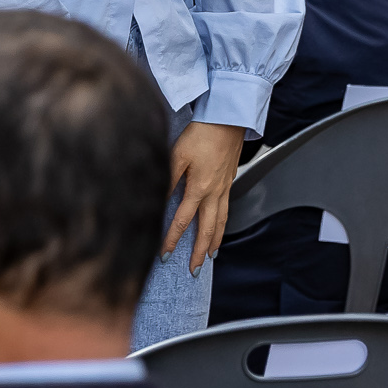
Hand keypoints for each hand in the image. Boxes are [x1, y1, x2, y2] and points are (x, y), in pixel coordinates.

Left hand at [164, 121, 245, 272]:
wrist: (228, 117)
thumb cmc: (201, 133)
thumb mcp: (177, 154)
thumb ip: (167, 178)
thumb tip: (157, 199)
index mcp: (199, 188)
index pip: (182, 221)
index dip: (172, 239)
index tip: (164, 255)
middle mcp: (214, 192)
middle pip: (207, 229)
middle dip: (200, 252)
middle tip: (195, 270)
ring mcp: (225, 186)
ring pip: (221, 221)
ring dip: (215, 241)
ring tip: (211, 255)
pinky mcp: (230, 179)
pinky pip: (227, 208)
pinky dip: (224, 223)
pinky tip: (220, 225)